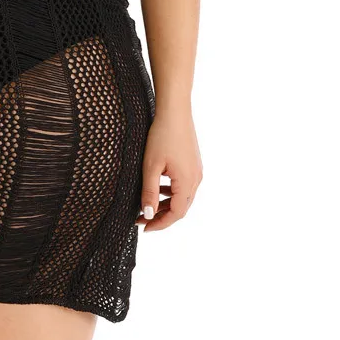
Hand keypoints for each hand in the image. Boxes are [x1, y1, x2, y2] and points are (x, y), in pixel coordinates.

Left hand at [137, 107, 202, 230]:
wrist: (175, 111)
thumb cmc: (161, 136)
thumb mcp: (151, 166)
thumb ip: (149, 192)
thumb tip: (148, 215)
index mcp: (187, 183)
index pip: (175, 214)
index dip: (160, 223)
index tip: (144, 228)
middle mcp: (196, 180)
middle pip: (181, 208)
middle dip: (162, 216)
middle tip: (142, 219)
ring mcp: (197, 171)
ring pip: (182, 196)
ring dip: (166, 204)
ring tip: (148, 205)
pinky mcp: (194, 163)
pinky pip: (184, 185)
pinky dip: (171, 191)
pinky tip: (159, 187)